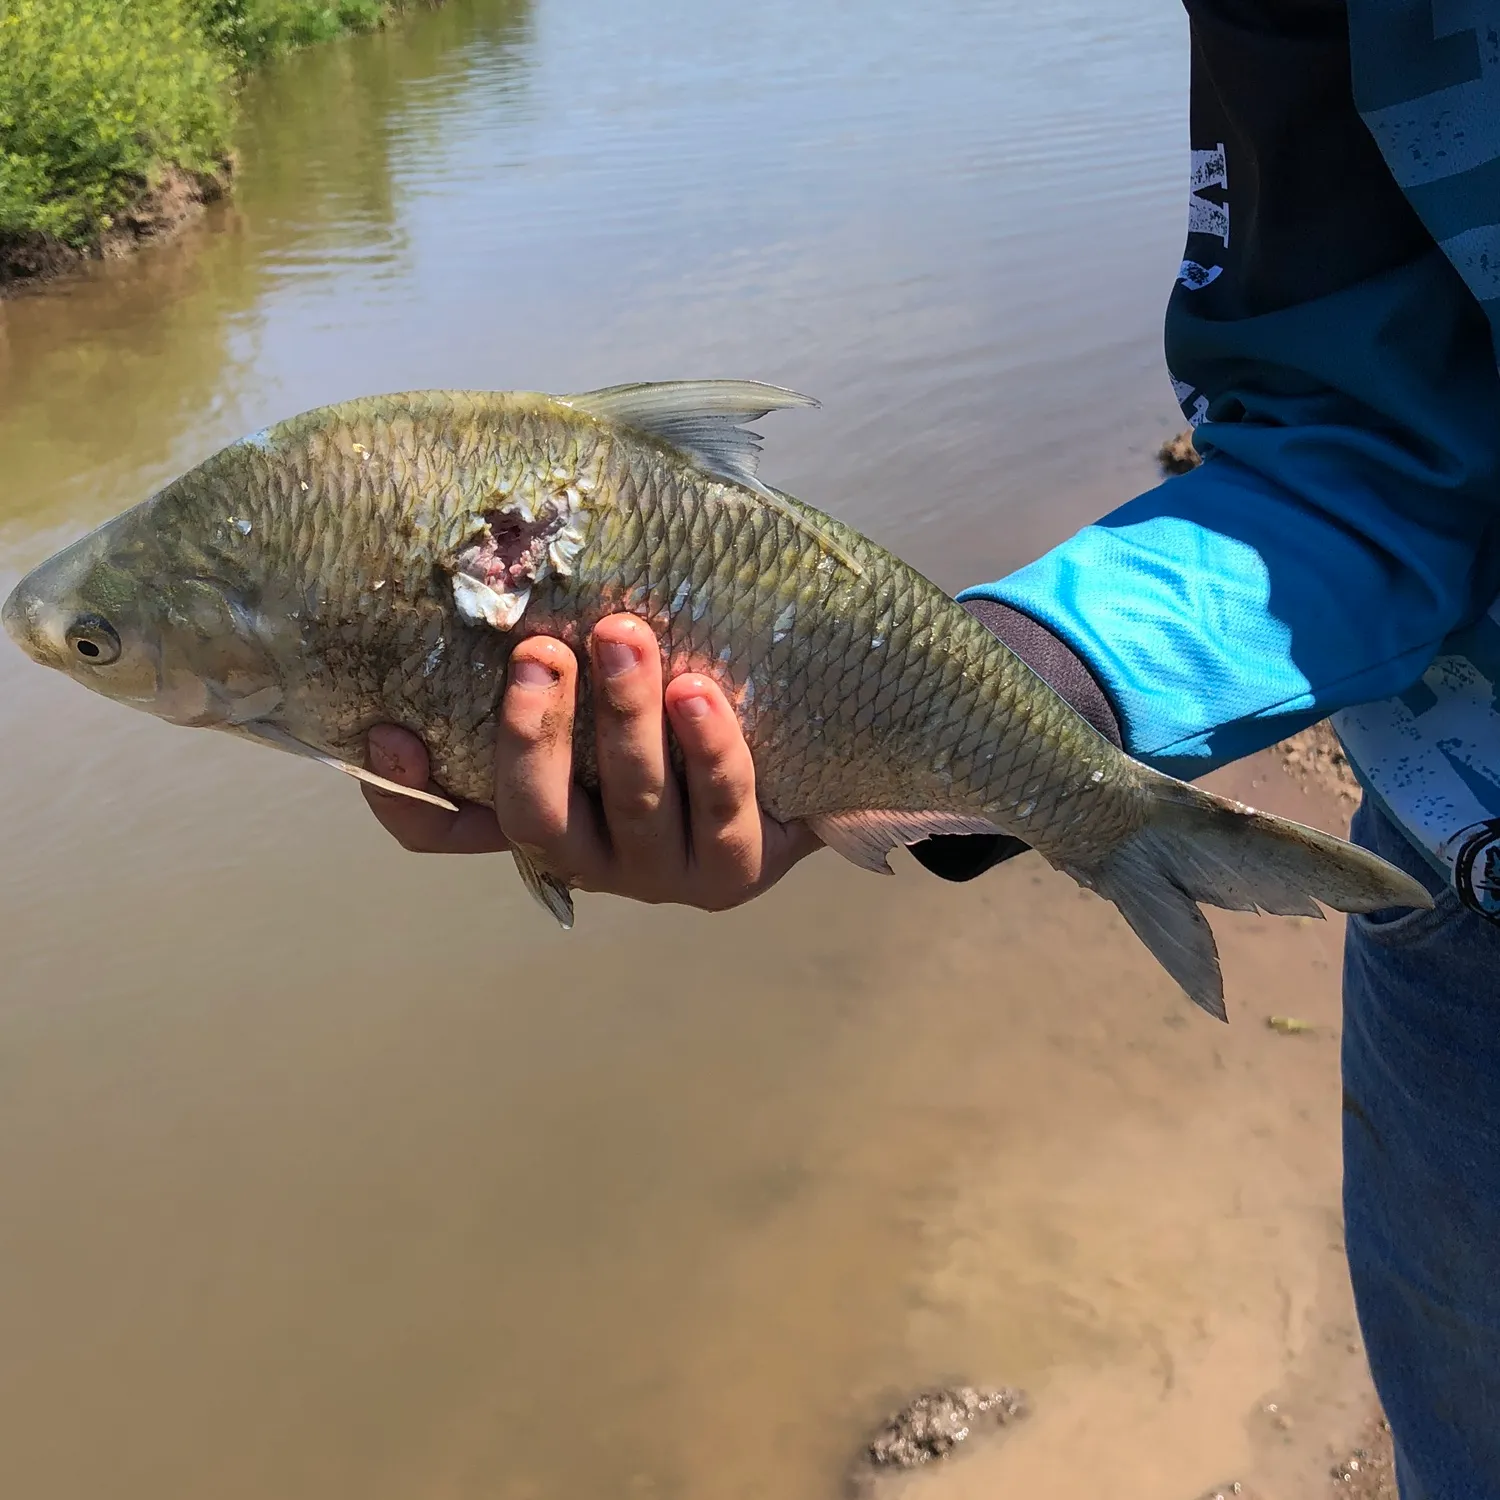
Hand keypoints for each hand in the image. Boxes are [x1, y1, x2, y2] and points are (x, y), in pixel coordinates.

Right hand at [362, 613, 821, 909]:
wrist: (799, 762)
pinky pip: (720, 811)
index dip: (406, 797)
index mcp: (541, 816)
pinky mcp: (734, 871)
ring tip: (625, 637)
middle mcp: (588, 857)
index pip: (444, 830)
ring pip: (632, 804)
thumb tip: (491, 575)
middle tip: (542, 650)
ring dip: (625, 718)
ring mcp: (661, 873)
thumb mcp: (601, 683)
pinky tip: (699, 691)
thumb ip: (547, 656)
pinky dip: (709, 749)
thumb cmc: (676, 709)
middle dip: (534, 732)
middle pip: (536, 813)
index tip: (392, 734)